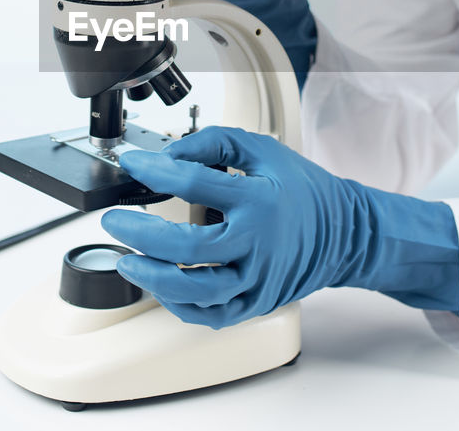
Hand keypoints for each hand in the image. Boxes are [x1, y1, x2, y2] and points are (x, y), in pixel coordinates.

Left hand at [100, 126, 458, 328]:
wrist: (344, 232)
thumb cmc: (301, 191)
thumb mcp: (263, 151)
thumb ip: (215, 144)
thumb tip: (171, 154)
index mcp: (259, 200)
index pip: (195, 183)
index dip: (156, 171)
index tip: (133, 164)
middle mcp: (257, 243)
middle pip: (188, 247)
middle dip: (140, 234)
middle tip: (114, 221)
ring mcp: (256, 279)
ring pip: (196, 291)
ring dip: (153, 278)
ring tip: (126, 262)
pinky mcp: (255, 303)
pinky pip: (210, 315)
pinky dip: (178, 305)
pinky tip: (159, 286)